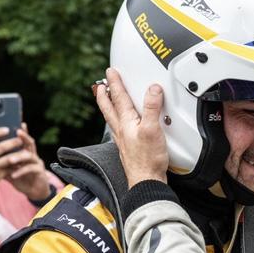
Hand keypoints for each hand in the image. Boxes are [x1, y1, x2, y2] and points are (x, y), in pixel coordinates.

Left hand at [4, 124, 50, 200]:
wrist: (33, 191)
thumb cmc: (21, 178)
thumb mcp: (9, 169)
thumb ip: (1, 161)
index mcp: (25, 152)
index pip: (23, 139)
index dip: (22, 131)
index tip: (17, 123)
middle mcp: (33, 155)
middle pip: (30, 143)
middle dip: (24, 137)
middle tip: (17, 133)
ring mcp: (37, 163)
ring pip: (30, 156)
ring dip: (19, 157)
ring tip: (10, 160)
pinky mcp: (40, 172)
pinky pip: (31, 170)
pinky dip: (22, 171)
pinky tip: (14, 175)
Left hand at [95, 68, 169, 185]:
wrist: (146, 181)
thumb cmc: (148, 160)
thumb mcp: (152, 129)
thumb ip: (152, 108)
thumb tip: (152, 89)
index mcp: (126, 122)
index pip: (119, 97)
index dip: (115, 83)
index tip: (111, 71)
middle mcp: (121, 130)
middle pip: (109, 108)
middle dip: (105, 94)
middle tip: (101, 85)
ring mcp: (123, 140)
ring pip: (112, 119)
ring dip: (109, 107)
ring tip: (107, 100)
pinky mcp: (129, 149)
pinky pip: (119, 131)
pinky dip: (117, 123)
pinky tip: (122, 127)